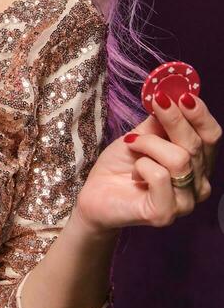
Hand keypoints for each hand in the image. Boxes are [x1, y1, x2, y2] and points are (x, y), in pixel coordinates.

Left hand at [75, 92, 220, 233]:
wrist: (95, 194)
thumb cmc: (120, 165)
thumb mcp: (141, 134)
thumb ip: (160, 121)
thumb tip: (171, 94)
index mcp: (198, 164)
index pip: (212, 136)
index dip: (200, 114)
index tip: (183, 94)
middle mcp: (198, 185)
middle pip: (197, 145)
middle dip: (174, 119)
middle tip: (157, 102)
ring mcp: (184, 203)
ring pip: (180, 159)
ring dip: (150, 144)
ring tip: (132, 145)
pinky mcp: (164, 213)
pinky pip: (160, 176)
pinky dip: (142, 166)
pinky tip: (134, 173)